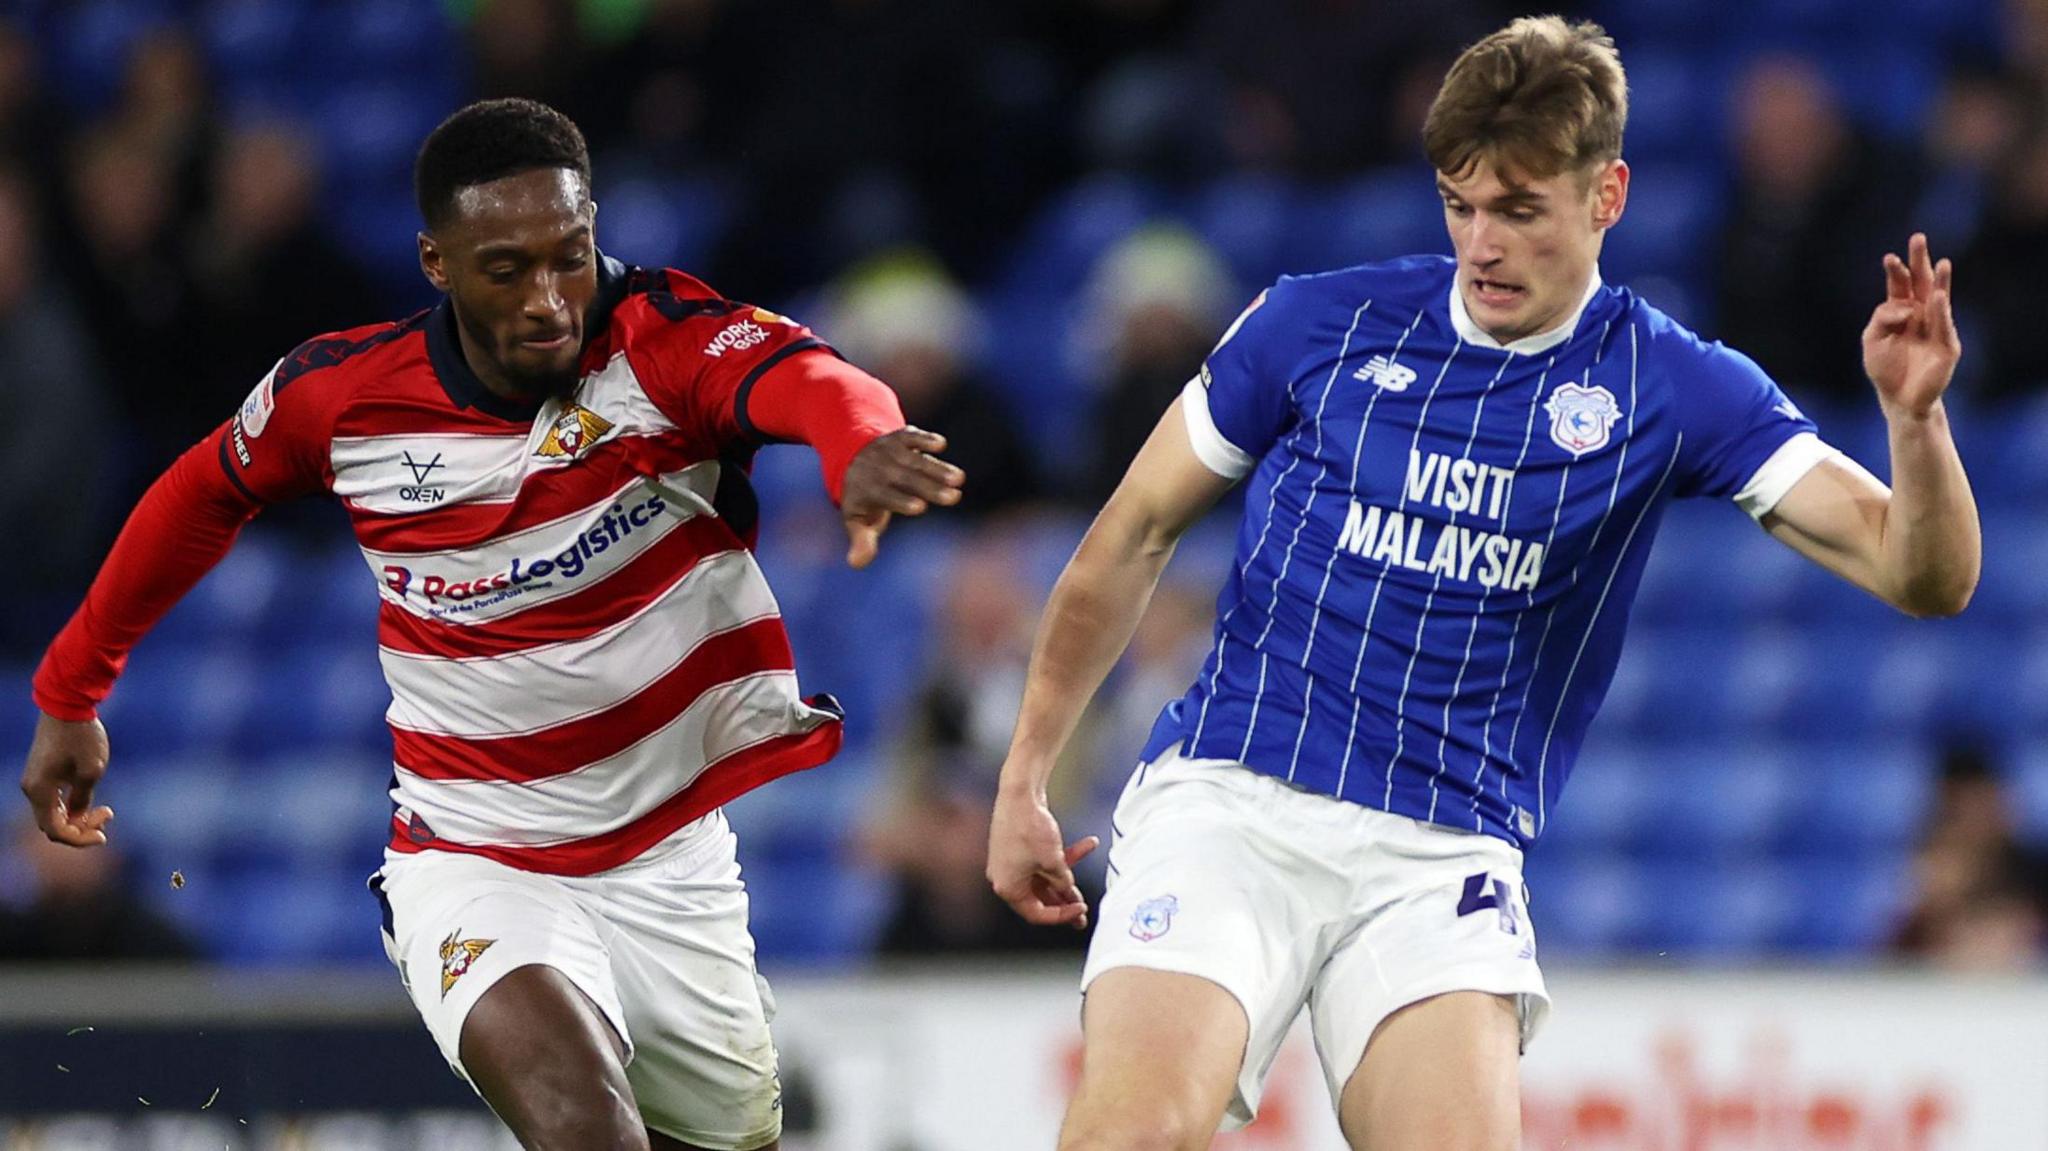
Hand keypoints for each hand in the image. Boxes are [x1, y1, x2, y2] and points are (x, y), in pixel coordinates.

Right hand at [21, 712, 113, 847]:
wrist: (67, 704)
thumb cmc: (82, 736)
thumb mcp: (91, 770)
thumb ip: (83, 799)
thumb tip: (78, 818)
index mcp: (40, 791)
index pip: (55, 830)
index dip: (79, 839)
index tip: (104, 835)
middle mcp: (31, 789)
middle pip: (52, 825)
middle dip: (80, 829)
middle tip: (107, 816)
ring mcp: (35, 781)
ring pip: (54, 814)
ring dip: (77, 818)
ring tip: (105, 811)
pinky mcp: (42, 773)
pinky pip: (54, 801)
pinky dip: (72, 806)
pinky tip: (94, 802)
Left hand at [839, 427, 964, 568]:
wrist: (853, 458)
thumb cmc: (864, 498)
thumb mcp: (858, 521)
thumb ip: (861, 541)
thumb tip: (856, 564)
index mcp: (867, 490)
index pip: (886, 496)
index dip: (902, 500)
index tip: (920, 507)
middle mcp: (878, 469)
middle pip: (905, 478)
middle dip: (929, 487)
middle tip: (954, 497)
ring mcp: (889, 451)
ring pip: (914, 459)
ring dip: (936, 467)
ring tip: (959, 479)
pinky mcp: (900, 437)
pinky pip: (911, 435)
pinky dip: (923, 438)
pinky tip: (941, 444)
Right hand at [987, 784, 1098, 929]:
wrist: (1019, 793)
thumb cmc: (1030, 828)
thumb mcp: (1053, 862)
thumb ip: (1063, 882)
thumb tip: (1068, 890)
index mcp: (1008, 888)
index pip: (1036, 913)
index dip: (1061, 915)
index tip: (1080, 910)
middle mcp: (1006, 878)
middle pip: (1040, 898)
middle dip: (1064, 902)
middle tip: (1082, 912)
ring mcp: (1011, 862)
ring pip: (1043, 879)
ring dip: (1065, 880)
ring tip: (1084, 888)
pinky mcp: (1018, 847)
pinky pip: (1043, 860)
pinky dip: (1063, 856)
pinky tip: (1088, 844)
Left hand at [1862, 232, 1961, 419]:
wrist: (1899, 399)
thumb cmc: (1885, 369)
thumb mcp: (1872, 340)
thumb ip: (1881, 318)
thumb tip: (1902, 306)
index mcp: (1900, 312)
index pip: (1899, 286)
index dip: (1895, 271)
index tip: (1889, 257)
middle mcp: (1920, 315)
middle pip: (1921, 284)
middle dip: (1920, 262)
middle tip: (1918, 239)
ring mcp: (1936, 328)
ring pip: (1939, 300)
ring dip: (1940, 281)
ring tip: (1941, 262)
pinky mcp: (1947, 344)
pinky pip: (1943, 324)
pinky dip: (1940, 310)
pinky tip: (1937, 295)